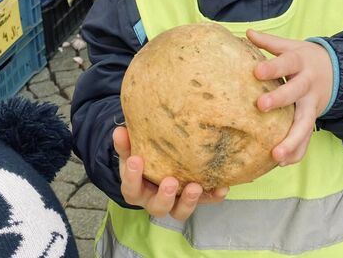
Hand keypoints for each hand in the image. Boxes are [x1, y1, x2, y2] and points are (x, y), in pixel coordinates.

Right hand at [113, 127, 228, 220]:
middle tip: (170, 181)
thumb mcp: (132, 151)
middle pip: (158, 208)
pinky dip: (214, 196)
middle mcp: (155, 200)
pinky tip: (222, 188)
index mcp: (137, 190)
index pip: (131, 188)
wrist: (157, 163)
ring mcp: (176, 202)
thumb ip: (126, 143)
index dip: (132, 176)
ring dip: (189, 201)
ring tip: (195, 187)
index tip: (136, 159)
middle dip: (165, 196)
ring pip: (180, 211)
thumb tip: (120, 130)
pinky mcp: (196, 198)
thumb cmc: (143, 159)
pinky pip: (206, 201)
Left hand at [246, 29, 332, 165]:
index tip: (257, 71)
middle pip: (295, 92)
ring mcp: (312, 104)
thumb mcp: (291, 46)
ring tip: (276, 155)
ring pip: (305, 123)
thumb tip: (247, 32)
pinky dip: (298, 151)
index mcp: (300, 63)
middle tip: (261, 107)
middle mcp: (307, 84)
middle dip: (280, 99)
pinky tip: (283, 163)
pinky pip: (307, 138)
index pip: (286, 63)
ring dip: (292, 140)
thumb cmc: (304, 58)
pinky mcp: (313, 119)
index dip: (272, 67)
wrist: (336, 70)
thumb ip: (270, 42)